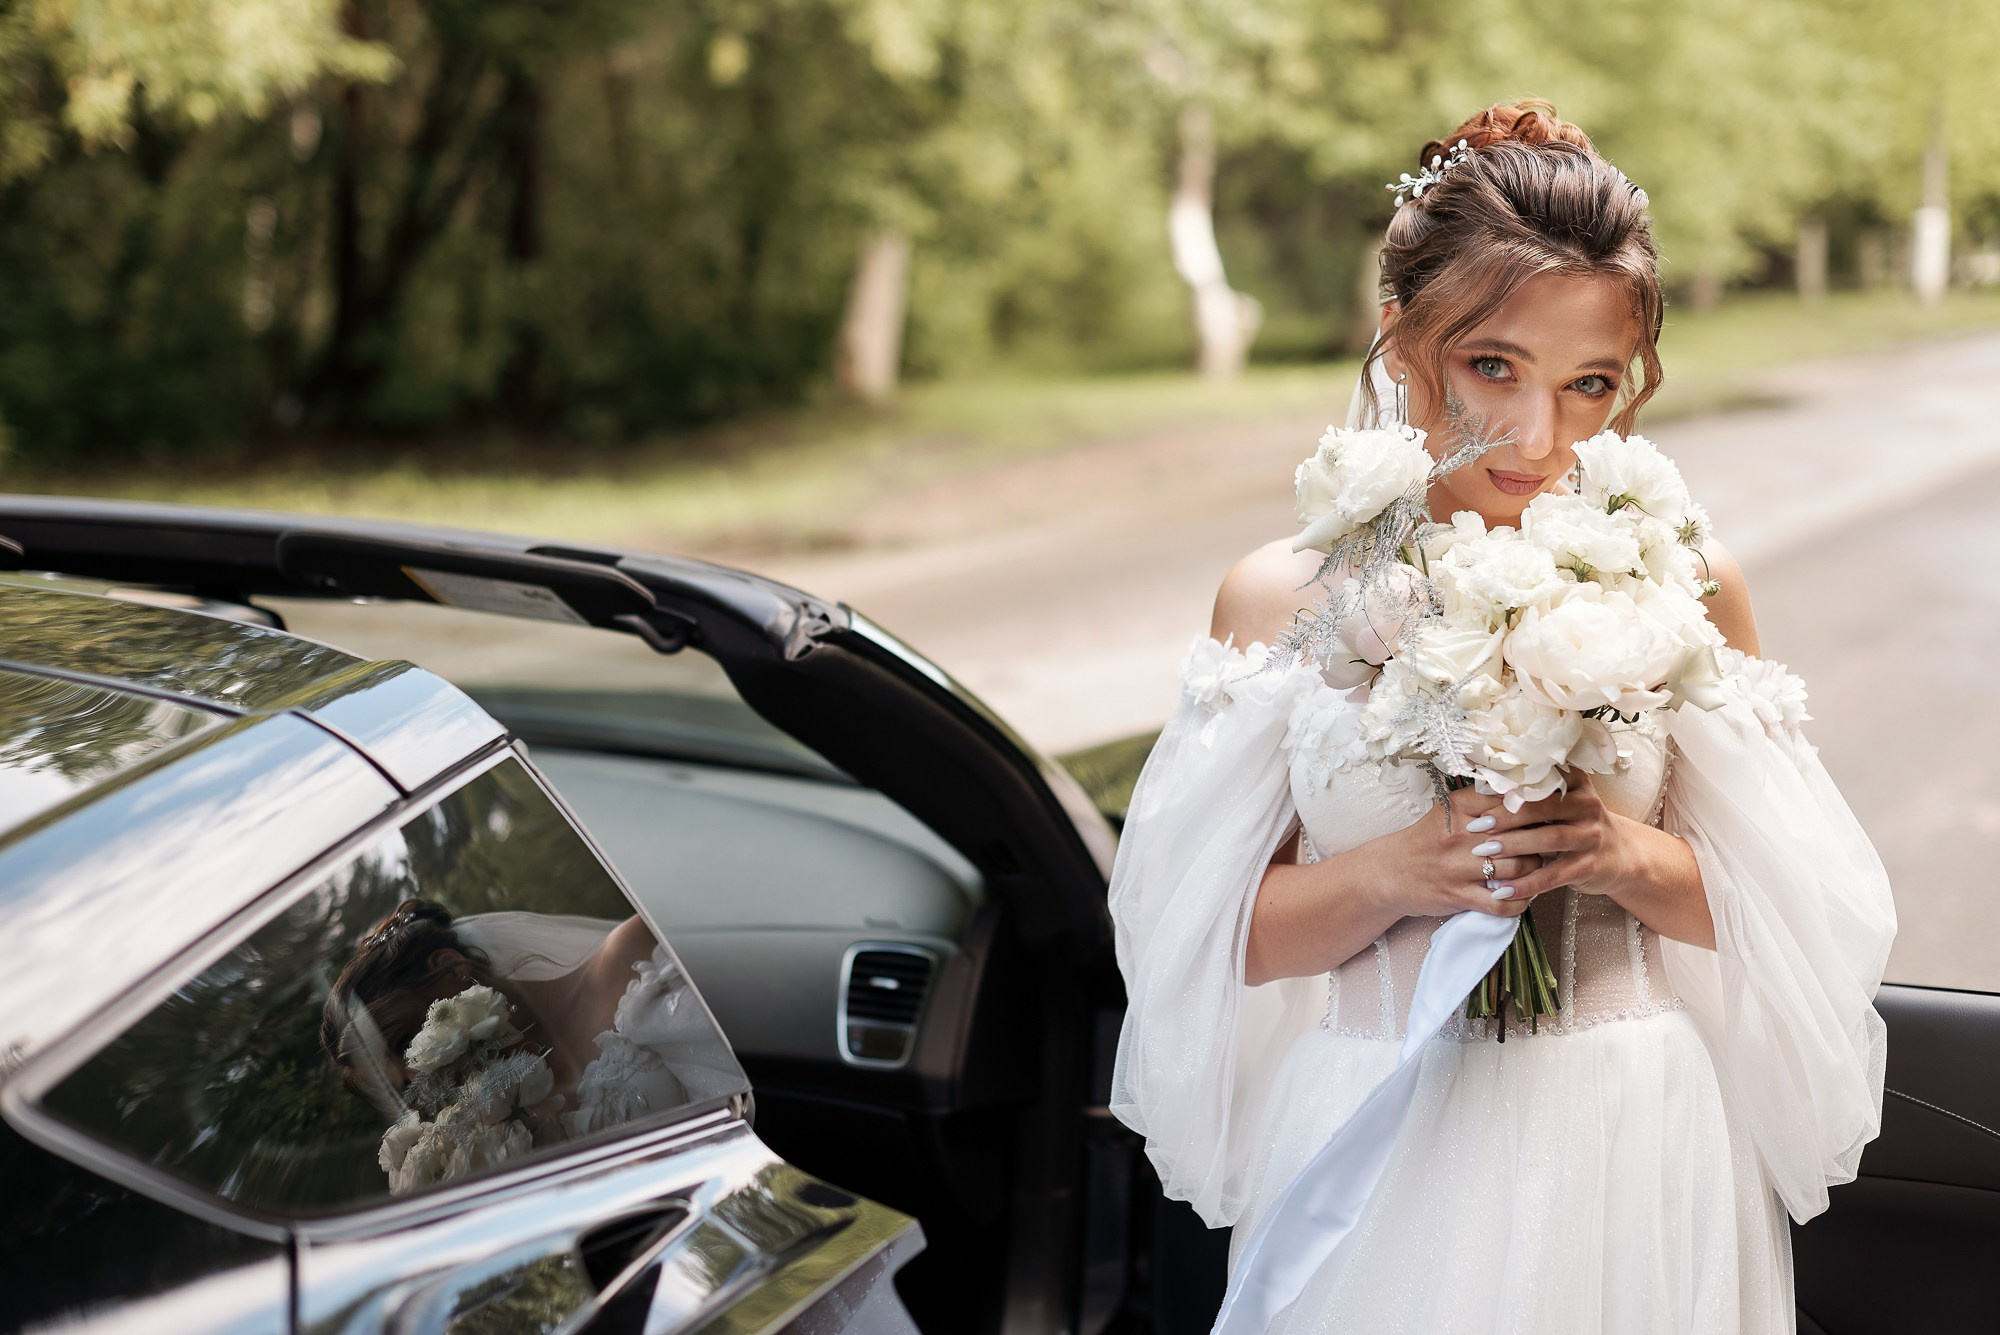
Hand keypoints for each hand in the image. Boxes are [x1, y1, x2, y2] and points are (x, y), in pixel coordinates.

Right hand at [1370, 785, 1545, 920]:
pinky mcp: (1459, 896)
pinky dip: (1518, 902)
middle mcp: (1461, 835)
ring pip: (1518, 869)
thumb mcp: (1449, 811)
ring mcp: (1460, 867)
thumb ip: (1483, 801)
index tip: (1548, 814)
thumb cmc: (1426, 840)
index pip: (1511, 802)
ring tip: (1533, 869)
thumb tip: (1527, 794)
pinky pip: (1502, 904)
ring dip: (1533, 872)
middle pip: (1521, 836)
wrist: (1390, 873)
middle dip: (1540, 842)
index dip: (1535, 809)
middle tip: (1547, 843)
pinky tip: (1519, 895)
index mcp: (1460, 809)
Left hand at [1457, 772, 1634, 902]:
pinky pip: (1555, 875)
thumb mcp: (1560, 802)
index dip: (1509, 786)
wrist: (1619, 854)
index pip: (1541, 779)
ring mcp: (1591, 836)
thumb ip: (1531, 794)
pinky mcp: (1589, 865)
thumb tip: (1479, 788)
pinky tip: (1503, 889)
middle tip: (1476, 826)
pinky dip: (1527, 883)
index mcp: (1575, 782)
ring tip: (1485, 852)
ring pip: (1550, 838)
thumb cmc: (1574, 823)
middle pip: (1544, 806)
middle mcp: (1587, 805)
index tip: (1479, 794)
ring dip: (1515, 845)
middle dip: (1507, 816)